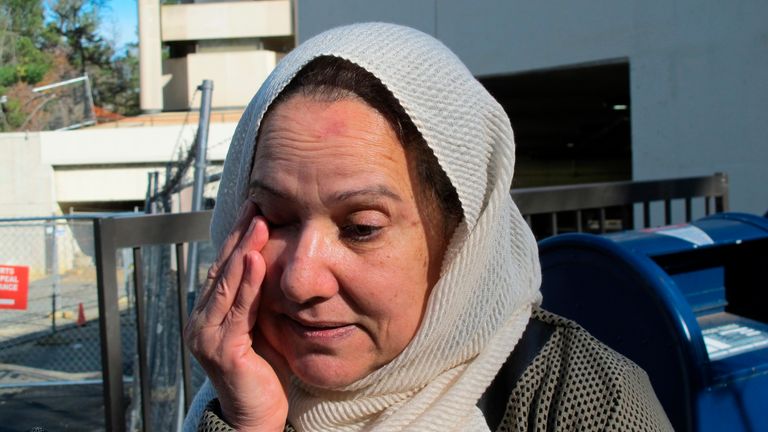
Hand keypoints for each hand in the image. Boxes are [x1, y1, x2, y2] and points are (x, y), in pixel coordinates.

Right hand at [184, 201, 287, 430]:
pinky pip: (237, 310)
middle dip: (240, 235)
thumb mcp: (259, 327)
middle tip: (255, 203)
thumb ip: (257, 300)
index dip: (238, 237)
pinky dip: (247, 283)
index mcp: (210, 314)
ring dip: (243, 250)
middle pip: (222, 268)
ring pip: (227, 284)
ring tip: (258, 221)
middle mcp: (202, 321)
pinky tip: (255, 260)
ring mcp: (207, 335)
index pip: (224, 267)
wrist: (255, 418)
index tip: (254, 208)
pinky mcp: (222, 350)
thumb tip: (268, 265)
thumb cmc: (261, 373)